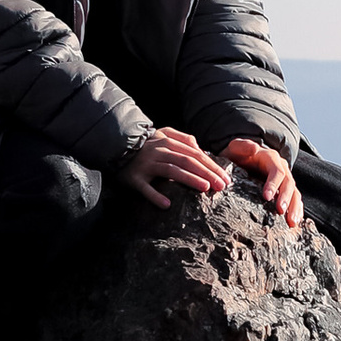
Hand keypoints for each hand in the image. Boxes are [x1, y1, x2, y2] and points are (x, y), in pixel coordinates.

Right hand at [116, 126, 230, 208]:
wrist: (114, 148)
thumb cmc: (144, 146)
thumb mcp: (163, 136)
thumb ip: (183, 139)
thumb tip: (201, 149)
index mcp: (168, 142)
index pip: (195, 154)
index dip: (212, 166)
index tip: (225, 179)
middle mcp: (158, 151)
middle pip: (187, 161)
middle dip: (207, 173)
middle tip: (221, 186)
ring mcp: (146, 164)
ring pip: (171, 170)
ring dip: (189, 179)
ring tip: (204, 188)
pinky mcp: (134, 178)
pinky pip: (145, 188)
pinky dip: (155, 196)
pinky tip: (167, 204)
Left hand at [225, 139, 303, 229]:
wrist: (238, 161)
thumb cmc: (235, 156)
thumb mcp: (234, 148)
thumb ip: (241, 146)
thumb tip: (254, 148)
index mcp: (271, 158)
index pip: (276, 171)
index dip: (273, 184)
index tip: (266, 197)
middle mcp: (281, 168)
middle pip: (289, 183)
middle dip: (286, 198)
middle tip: (281, 212)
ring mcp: (284, 180)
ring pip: (295, 193)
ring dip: (294, 208)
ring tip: (291, 222)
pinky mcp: (284, 190)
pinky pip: (295, 200)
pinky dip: (296, 211)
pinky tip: (294, 222)